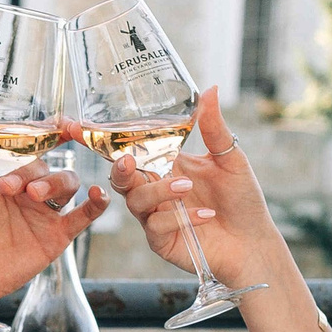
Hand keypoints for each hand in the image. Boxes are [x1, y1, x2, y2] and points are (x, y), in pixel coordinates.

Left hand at [0, 100, 108, 302]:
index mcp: (2, 167)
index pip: (29, 140)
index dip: (47, 128)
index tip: (56, 121)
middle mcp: (25, 185)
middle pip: (45, 163)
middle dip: (31, 170)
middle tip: (7, 187)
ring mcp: (41, 210)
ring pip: (67, 183)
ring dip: (55, 182)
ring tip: (32, 195)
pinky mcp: (54, 236)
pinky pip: (84, 216)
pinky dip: (96, 204)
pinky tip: (97, 195)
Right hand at [85, 87, 285, 290]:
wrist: (254, 241)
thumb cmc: (241, 199)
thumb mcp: (230, 158)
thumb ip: (214, 128)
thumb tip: (211, 90)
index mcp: (165, 164)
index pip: (128, 149)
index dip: (101, 140)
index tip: (77, 126)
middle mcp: (155, 190)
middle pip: (120, 177)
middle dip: (119, 168)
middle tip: (129, 160)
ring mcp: (155, 216)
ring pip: (136, 201)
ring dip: (159, 190)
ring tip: (187, 186)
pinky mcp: (161, 241)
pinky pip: (156, 226)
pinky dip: (179, 217)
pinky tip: (206, 213)